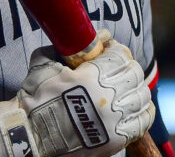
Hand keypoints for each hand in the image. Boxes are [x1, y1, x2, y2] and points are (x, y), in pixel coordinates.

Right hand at [0, 31, 154, 156]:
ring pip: (142, 96)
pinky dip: (143, 111)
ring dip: (134, 88)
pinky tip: (133, 107)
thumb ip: (70, 46)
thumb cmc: (35, 99)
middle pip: (134, 74)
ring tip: (124, 88)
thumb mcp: (45, 63)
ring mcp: (114, 120)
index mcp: (92, 77)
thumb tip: (100, 35)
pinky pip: (143, 121)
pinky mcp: (116, 140)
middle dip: (127, 67)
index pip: (122, 55)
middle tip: (117, 68)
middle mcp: (108, 98)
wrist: (31, 136)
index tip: (111, 50)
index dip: (117, 49)